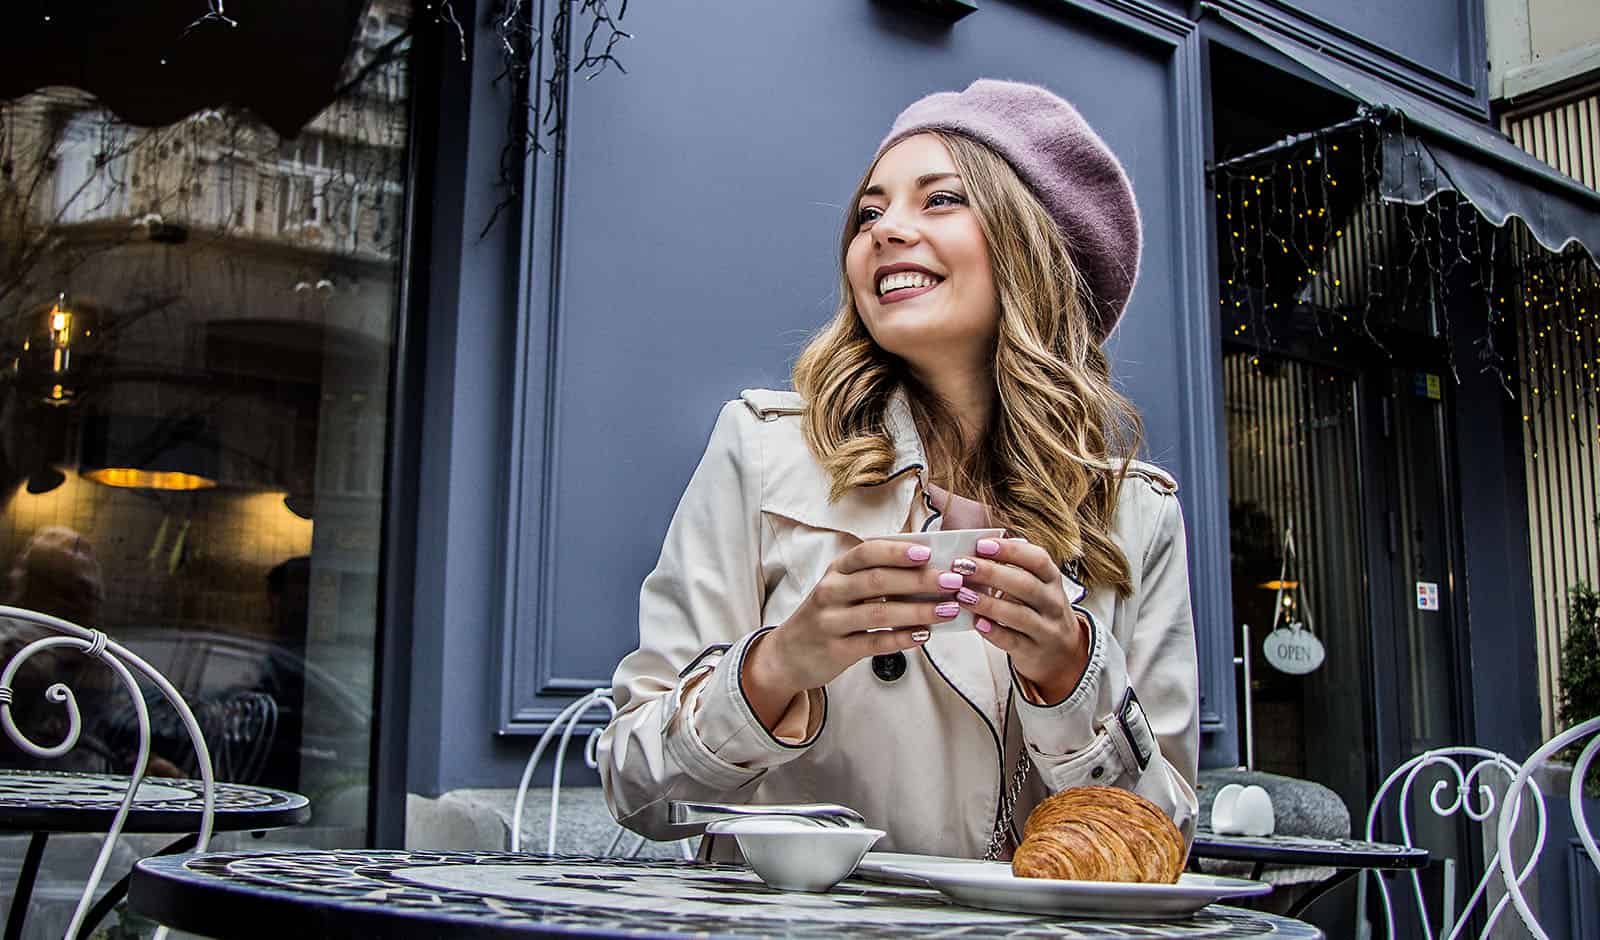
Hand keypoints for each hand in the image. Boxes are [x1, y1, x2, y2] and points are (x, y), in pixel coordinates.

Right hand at [742, 540, 961, 728]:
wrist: (788, 654)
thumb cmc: (829, 614)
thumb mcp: (842, 588)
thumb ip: (876, 576)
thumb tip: (928, 568)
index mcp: (837, 570)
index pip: (868, 552)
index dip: (898, 551)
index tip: (929, 552)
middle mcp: (831, 591)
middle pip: (878, 580)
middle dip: (920, 580)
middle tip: (952, 581)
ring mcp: (831, 621)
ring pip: (880, 613)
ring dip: (919, 610)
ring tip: (948, 609)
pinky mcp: (836, 650)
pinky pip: (875, 642)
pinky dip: (902, 638)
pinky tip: (925, 635)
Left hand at [953, 537, 1088, 702]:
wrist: (1062, 655)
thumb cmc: (1039, 611)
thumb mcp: (1037, 587)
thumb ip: (1012, 569)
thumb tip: (975, 549)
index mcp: (1052, 580)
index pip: (1038, 559)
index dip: (1010, 550)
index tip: (981, 544)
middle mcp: (1053, 603)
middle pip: (1025, 584)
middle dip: (991, 573)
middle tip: (962, 566)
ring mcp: (1046, 629)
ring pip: (1018, 614)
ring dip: (988, 603)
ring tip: (962, 594)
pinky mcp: (1034, 652)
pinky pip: (1013, 641)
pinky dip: (994, 631)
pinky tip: (976, 622)